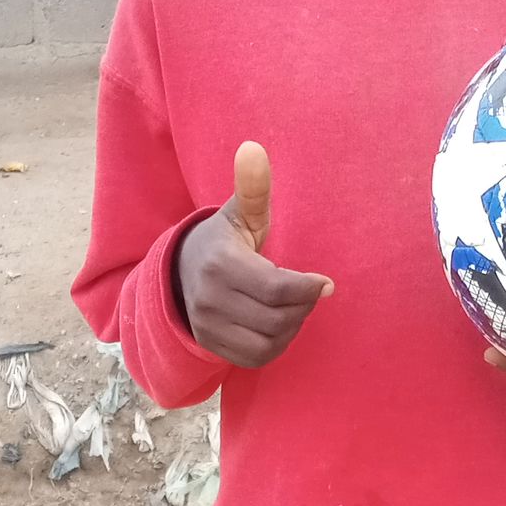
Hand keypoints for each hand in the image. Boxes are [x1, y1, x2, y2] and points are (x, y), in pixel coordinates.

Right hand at [177, 141, 332, 368]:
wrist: (179, 272)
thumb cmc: (223, 241)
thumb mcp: (238, 214)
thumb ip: (252, 188)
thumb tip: (254, 148)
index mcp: (221, 264)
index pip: (276, 288)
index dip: (308, 289)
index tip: (325, 283)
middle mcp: (210, 299)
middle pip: (276, 318)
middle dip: (302, 307)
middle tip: (308, 293)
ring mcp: (208, 326)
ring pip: (269, 342)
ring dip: (292, 328)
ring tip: (293, 308)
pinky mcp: (211, 345)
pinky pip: (256, 357)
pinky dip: (276, 345)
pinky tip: (279, 326)